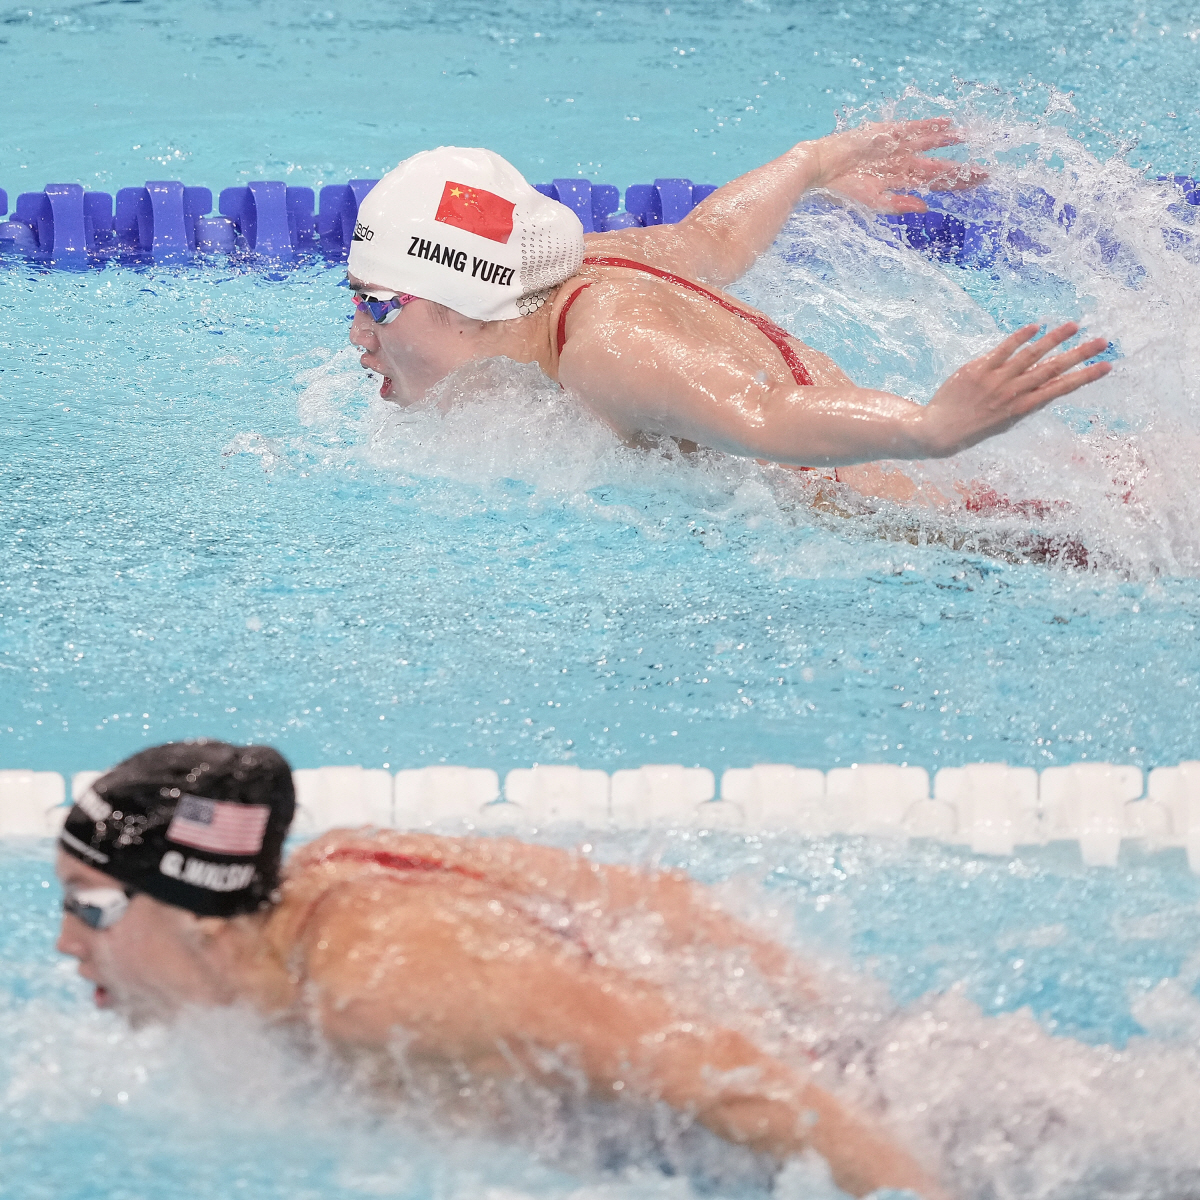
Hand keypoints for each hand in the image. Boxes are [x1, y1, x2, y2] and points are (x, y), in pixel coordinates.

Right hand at [813, 118, 986, 212]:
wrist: (821, 168)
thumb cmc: (842, 190)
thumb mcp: (873, 202)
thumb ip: (899, 204)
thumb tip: (926, 207)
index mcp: (900, 182)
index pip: (936, 184)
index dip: (958, 184)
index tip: (979, 183)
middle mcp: (903, 164)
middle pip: (939, 166)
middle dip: (962, 169)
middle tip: (986, 171)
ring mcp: (898, 148)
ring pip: (930, 143)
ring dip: (949, 141)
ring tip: (969, 137)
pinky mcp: (889, 133)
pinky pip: (914, 128)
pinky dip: (931, 125)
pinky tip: (947, 123)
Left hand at [921, 322, 1111, 456]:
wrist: (938, 430)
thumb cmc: (973, 426)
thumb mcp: (1004, 421)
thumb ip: (1024, 403)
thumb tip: (1045, 386)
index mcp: (1022, 408)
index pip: (1060, 389)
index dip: (1085, 377)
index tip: (1106, 366)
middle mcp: (1013, 393)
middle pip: (1052, 369)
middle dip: (1079, 355)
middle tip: (1102, 342)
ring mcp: (996, 380)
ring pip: (1030, 356)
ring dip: (1054, 339)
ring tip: (1074, 326)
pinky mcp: (978, 369)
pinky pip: (1002, 350)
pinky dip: (1019, 338)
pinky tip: (1036, 326)